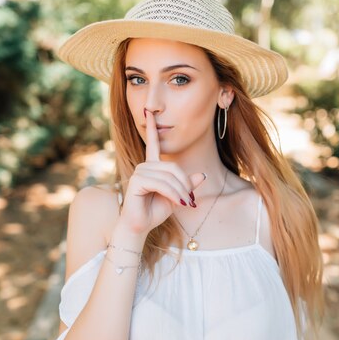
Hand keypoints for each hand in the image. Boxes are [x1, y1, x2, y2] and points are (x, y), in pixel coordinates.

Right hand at [118, 109, 206, 235]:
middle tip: (191, 200)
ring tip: (186, 204)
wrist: (140, 227)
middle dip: (185, 184)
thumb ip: (187, 184)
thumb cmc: (155, 212)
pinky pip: (161, 183)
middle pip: (173, 166)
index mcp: (152, 167)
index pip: (152, 143)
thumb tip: (201, 174)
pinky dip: (173, 193)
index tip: (147, 112)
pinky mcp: (137, 181)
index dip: (151, 127)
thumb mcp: (177, 197)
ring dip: (181, 191)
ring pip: (169, 176)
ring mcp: (139, 172)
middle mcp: (144, 166)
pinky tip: (178, 203)